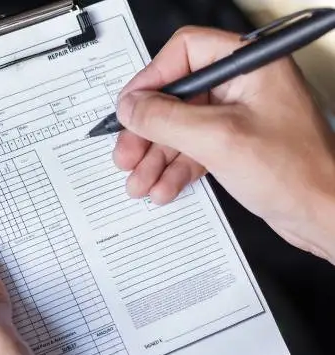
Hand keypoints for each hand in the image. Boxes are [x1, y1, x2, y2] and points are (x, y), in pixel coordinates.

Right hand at [113, 26, 334, 261]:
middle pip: (175, 95)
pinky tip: (163, 186)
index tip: (130, 108)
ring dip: (155, 156)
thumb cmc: (298, 172)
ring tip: (139, 179)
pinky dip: (173, 168)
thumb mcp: (218, 140)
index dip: (152, 79)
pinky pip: (191, 149)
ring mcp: (238, 116)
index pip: (186, 52)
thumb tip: (130, 107)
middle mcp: (244, 85)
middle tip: (127, 152)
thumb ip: (166, 118)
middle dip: (147, 130)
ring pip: (179, 127)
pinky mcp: (234, 144)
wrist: (324, 214)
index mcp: (251, 65)